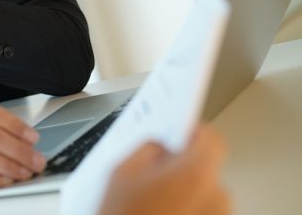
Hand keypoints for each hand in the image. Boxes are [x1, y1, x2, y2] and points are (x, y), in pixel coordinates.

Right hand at [100, 124, 229, 214]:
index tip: (181, 130)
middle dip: (183, 169)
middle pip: (206, 171)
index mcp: (195, 175)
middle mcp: (216, 200)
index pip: (210, 139)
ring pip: (205, 198)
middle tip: (154, 174)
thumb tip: (159, 146)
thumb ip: (147, 148)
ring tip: (152, 206)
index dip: (192, 132)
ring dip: (185, 197)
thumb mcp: (120, 172)